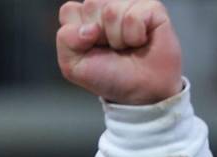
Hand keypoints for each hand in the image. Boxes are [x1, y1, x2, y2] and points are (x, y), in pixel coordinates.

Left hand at [57, 0, 181, 104]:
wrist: (140, 89)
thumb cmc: (109, 76)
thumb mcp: (73, 65)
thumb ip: (66, 40)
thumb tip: (88, 27)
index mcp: (84, 18)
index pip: (69, 10)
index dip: (76, 33)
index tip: (88, 48)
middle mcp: (105, 6)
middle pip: (91, 4)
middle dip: (97, 35)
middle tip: (109, 48)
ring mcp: (128, 4)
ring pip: (111, 10)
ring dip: (117, 38)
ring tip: (124, 47)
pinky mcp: (151, 7)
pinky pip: (134, 16)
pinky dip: (135, 36)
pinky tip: (139, 42)